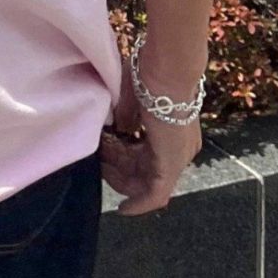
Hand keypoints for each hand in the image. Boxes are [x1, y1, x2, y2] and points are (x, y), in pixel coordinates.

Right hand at [99, 48, 202, 214]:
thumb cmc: (148, 74)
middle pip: (145, 169)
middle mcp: (180, 147)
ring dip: (122, 180)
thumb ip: (127, 119)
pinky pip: (155, 194)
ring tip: (100, 169)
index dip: (122, 155)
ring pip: (146, 182)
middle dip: (117, 168)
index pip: (146, 153)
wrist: (166, 68)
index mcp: (172, 130)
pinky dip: (139, 203)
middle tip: (97, 160)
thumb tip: (119, 132)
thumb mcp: (132, 100)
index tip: (103, 148)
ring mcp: (178, 157)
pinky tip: (123, 209)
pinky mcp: (172, 164)